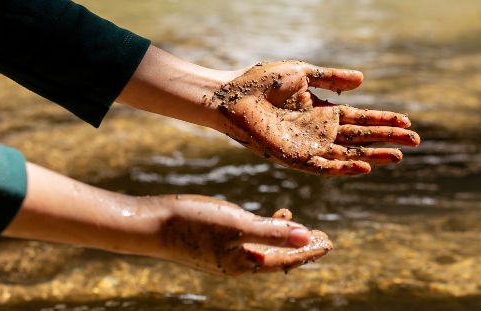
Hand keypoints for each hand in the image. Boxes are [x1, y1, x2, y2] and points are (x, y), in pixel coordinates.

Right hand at [153, 196, 330, 274]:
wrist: (152, 225)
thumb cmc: (194, 224)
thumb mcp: (238, 225)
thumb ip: (273, 233)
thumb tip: (307, 239)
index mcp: (245, 263)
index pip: (287, 260)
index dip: (309, 251)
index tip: (329, 243)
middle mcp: (237, 263)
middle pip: (279, 257)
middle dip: (301, 248)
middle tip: (323, 239)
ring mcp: (225, 253)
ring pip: (264, 248)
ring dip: (284, 238)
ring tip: (302, 227)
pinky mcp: (215, 241)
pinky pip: (249, 240)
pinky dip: (264, 230)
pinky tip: (269, 217)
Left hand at [213, 61, 419, 175]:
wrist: (228, 95)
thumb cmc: (260, 81)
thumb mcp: (303, 73)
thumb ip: (331, 78)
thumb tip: (362, 81)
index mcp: (321, 111)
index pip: (359, 117)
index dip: (383, 120)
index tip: (406, 121)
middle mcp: (318, 131)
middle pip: (360, 136)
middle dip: (387, 139)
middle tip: (415, 141)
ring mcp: (306, 145)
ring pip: (347, 153)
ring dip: (372, 155)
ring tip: (397, 156)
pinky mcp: (291, 157)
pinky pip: (321, 166)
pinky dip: (343, 167)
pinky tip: (363, 165)